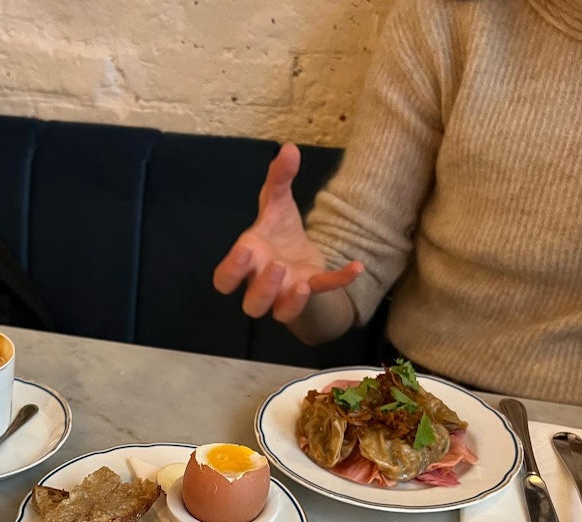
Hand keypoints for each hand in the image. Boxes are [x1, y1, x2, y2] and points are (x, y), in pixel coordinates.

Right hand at [213, 143, 362, 327]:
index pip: (224, 279)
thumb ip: (279, 179)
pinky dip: (339, 281)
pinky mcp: (310, 291)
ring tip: (301, 282)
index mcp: (247, 262)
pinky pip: (323, 292)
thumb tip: (289, 148)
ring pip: (279, 312)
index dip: (230, 271)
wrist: (298, 257)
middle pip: (251, 304)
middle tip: (278, 265)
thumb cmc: (278, 234)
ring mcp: (285, 294)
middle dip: (262, 288)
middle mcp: (261, 283)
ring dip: (289, 300)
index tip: (243, 250)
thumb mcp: (277, 204)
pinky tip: (356, 267)